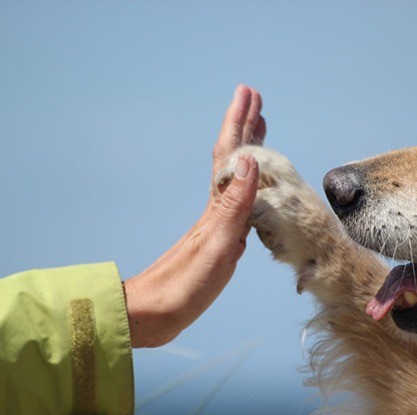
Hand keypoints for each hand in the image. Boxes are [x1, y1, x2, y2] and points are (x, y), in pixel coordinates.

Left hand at [123, 85, 265, 347]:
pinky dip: (250, 184)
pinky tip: (253, 187)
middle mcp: (217, 208)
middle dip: (244, 127)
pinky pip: (240, 200)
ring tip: (258, 131)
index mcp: (217, 207)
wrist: (154, 315)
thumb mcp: (216, 244)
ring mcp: (216, 223)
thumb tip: (251, 160)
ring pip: (237, 177)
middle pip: (232, 159)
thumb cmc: (184, 285)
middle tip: (255, 100)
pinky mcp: (219, 240)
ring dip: (248, 151)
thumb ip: (235, 204)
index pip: (230, 155)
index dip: (239, 123)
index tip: (249, 94)